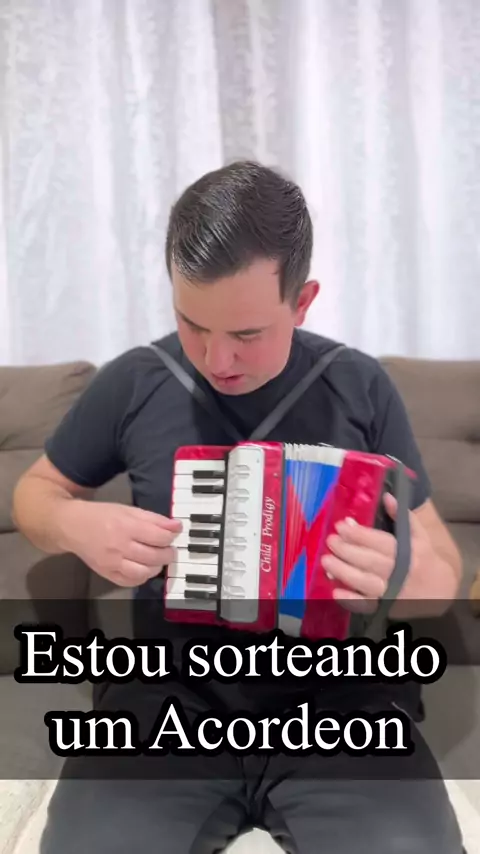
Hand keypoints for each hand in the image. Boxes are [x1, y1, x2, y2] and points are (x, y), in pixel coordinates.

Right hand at [60, 501, 181, 587]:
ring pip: (144, 572)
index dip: (171, 536)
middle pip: (154, 556)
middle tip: (169, 549)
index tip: (174, 533)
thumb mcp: (129, 510)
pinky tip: (144, 568)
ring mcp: (112, 563)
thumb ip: (153, 519)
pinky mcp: (106, 574)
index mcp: (126, 526)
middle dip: (168, 553)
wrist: (72, 527)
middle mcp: (119, 547)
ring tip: (157, 559)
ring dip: (157, 567)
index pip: (158, 537)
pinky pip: (130, 582)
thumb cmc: (102, 515)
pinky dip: (142, 577)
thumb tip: (176, 526)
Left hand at [321, 493, 435, 614]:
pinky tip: (335, 591)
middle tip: (330, 540)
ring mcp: (392, 591)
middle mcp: (400, 572)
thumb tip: (387, 496)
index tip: (341, 525)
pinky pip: (366, 605)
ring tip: (325, 560)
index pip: (380, 542)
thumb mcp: (420, 536)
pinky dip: (351, 600)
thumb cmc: (425, 559)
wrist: (440, 592)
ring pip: (365, 582)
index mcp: (408, 552)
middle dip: (347, 550)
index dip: (359, 534)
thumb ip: (403, 516)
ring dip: (344, 572)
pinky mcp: (385, 607)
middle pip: (369, 561)